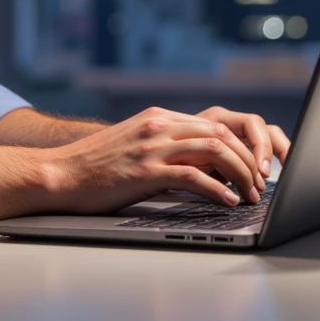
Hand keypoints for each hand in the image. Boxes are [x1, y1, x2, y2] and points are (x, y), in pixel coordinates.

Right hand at [48, 106, 282, 214]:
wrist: (60, 173)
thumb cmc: (95, 167)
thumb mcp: (134, 145)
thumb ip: (163, 146)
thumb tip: (198, 166)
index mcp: (158, 119)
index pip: (214, 125)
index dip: (240, 147)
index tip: (253, 169)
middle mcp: (158, 127)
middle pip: (220, 134)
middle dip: (247, 160)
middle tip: (259, 184)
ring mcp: (152, 147)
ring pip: (213, 151)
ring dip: (239, 174)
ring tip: (250, 195)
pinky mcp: (145, 170)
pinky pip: (192, 175)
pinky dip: (216, 189)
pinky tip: (227, 201)